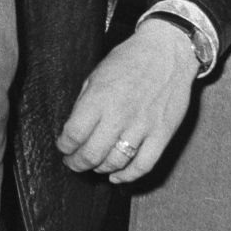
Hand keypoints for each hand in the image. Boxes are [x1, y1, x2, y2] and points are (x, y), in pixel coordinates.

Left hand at [56, 20, 197, 182]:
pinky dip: (129, 176)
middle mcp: (119, 115)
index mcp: (98, 98)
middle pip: (92, 153)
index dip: (64, 146)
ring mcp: (143, 126)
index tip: (63, 147)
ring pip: (116, 162)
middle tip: (73, 163)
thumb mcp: (95, 75)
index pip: (74, 134)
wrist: (167, 53)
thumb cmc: (128, 61)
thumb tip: (73, 130)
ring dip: (100, 169)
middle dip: (77, 163)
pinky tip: (117, 177)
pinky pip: (144, 164)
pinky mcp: (163, 134)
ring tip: (93, 167)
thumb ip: (84, 103)